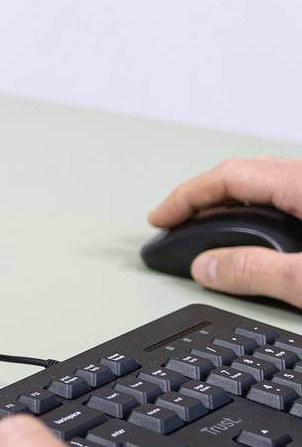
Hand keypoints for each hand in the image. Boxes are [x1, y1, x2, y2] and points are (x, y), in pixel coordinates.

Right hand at [149, 156, 301, 307]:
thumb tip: (207, 267)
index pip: (229, 177)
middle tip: (174, 221)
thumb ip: (257, 272)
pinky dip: (257, 211)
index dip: (185, 197)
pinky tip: (255, 235)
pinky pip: (286, 198)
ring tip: (207, 229)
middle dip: (201, 198)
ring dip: (229, 205)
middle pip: (243, 175)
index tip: (160, 219)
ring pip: (266, 184)